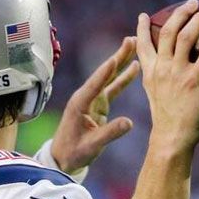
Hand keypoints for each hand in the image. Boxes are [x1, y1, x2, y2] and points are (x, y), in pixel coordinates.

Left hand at [50, 37, 139, 173]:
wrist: (64, 158)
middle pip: (104, 73)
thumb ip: (110, 133)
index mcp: (80, 104)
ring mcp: (92, 99)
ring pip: (110, 77)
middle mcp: (86, 97)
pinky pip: (113, 87)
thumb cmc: (74, 152)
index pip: (95, 84)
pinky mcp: (98, 104)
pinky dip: (123, 77)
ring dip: (122, 62)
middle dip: (118, 56)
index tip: (116, 58)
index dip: (106, 71)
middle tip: (131, 40)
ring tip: (134, 46)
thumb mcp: (92, 145)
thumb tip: (130, 122)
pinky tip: (134, 67)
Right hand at [135, 0, 198, 152]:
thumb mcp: (158, 98)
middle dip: (180, 13)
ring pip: (185, 36)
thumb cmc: (169, 122)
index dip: (141, 28)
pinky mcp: (192, 80)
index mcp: (150, 73)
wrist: (171, 138)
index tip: (143, 16)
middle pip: (167, 31)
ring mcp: (175, 73)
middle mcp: (160, 68)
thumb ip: (162, 82)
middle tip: (193, 3)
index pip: (142, 45)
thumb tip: (174, 76)